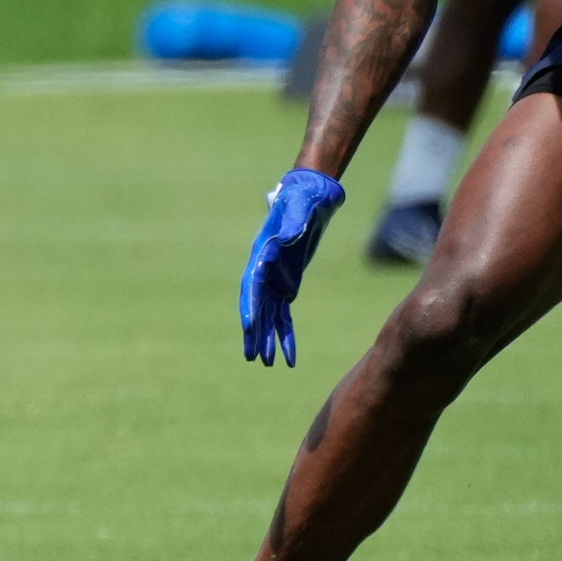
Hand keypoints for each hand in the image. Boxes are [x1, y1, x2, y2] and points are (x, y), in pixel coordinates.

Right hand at [240, 169, 345, 366]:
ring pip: (269, 316)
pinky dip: (285, 334)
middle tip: (253, 357)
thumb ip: (291, 223)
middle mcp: (263, 271)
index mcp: (261, 256)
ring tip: (268, 364)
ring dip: (268, 339)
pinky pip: (284, 315)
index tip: (250, 327)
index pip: (252, 287)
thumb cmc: (301, 200)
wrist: (310, 196)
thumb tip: (284, 239)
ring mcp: (274, 280)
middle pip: (257, 308)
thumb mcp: (298, 210)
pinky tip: (289, 355)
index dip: (250, 307)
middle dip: (255, 333)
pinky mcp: (287, 285)